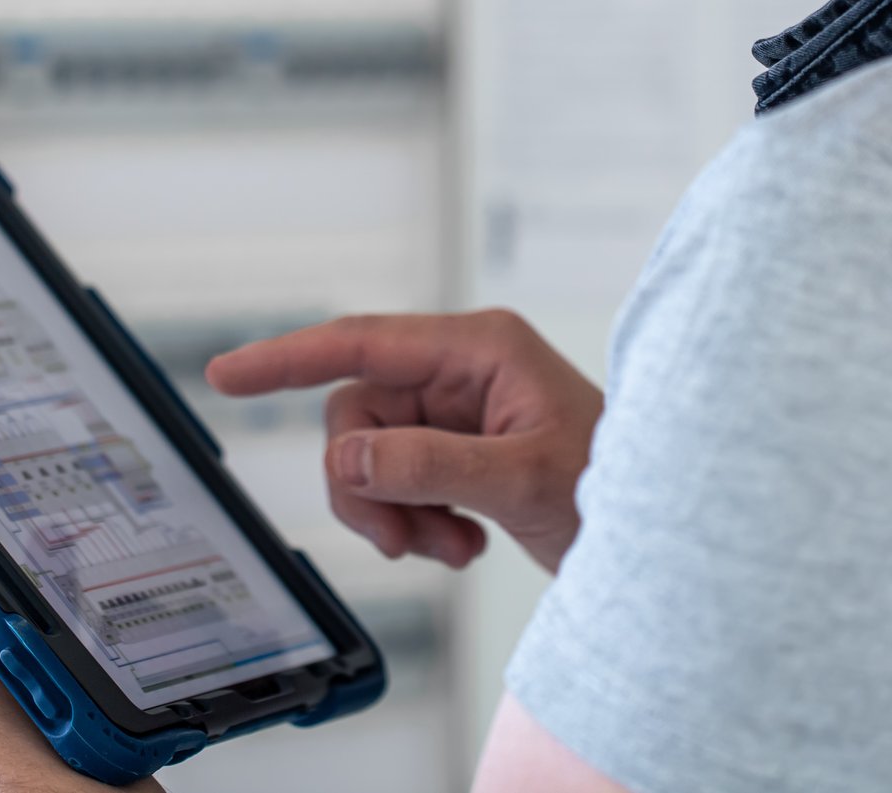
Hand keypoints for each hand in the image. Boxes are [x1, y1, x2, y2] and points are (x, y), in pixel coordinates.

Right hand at [206, 309, 602, 573]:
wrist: (663, 541)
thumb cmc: (620, 487)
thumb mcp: (523, 479)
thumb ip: (432, 466)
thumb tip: (350, 460)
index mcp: (481, 347)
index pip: (361, 342)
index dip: (287, 357)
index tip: (227, 375)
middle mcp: (465, 370)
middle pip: (357, 414)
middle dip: (367, 484)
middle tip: (402, 541)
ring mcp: (461, 411)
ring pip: (371, 456)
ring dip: (394, 512)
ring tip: (448, 548)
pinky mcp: (461, 452)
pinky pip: (398, 482)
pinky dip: (415, 522)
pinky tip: (462, 546)